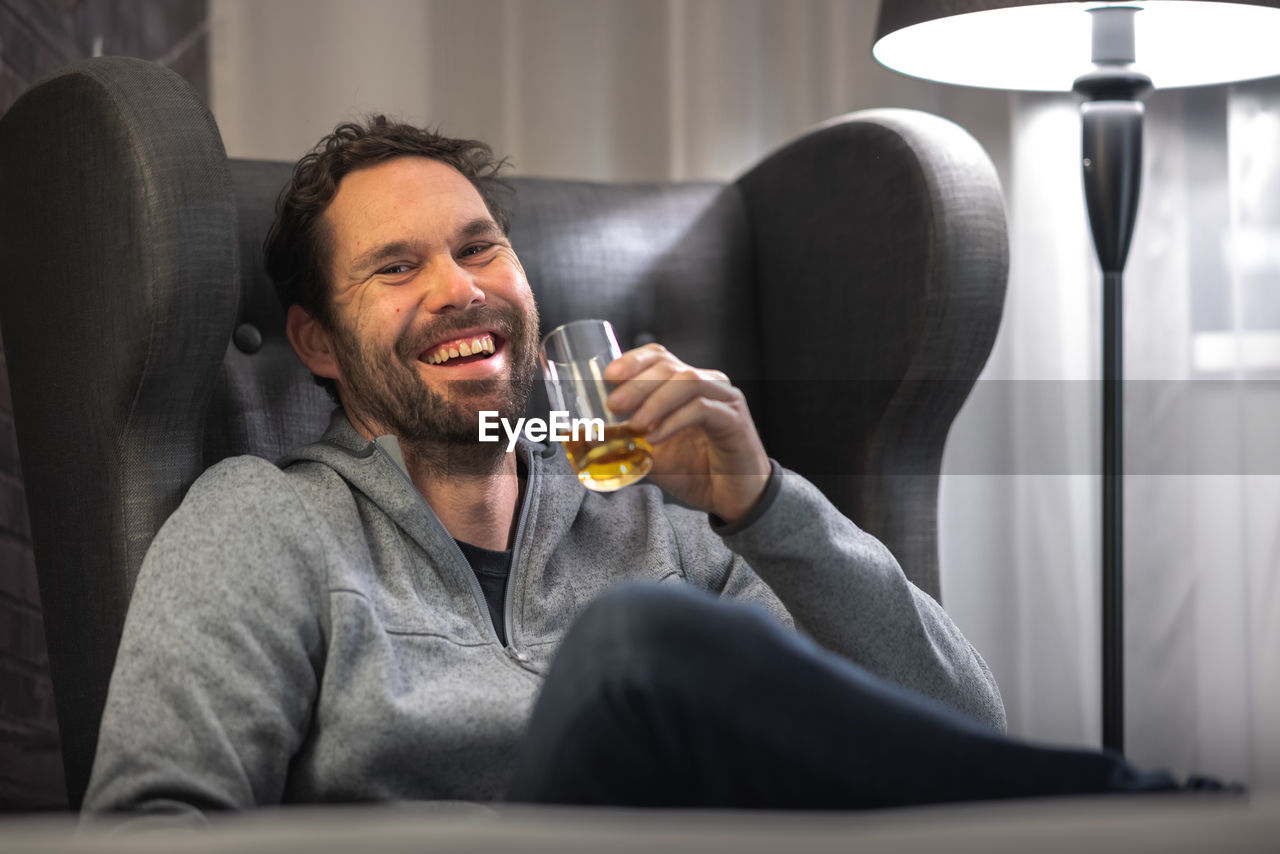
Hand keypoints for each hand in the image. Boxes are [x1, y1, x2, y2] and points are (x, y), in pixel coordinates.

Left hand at [603, 343, 770, 522]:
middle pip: (670, 366)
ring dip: (655, 400)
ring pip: (688, 381)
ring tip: (635, 424)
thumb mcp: (654, 453)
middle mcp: (708, 384)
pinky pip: (702, 409)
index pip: (660, 357)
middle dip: (637, 382)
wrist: (734, 499)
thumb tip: (595, 437)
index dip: (633, 360)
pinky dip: (674, 421)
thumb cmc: (697, 471)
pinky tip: (656, 437)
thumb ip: (630, 441)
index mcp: (687, 385)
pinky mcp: (734, 421)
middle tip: (614, 404)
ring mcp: (724, 399)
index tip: (609, 375)